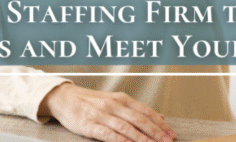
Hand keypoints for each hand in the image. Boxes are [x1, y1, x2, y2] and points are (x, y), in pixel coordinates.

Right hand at [40, 83, 175, 141]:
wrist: (64, 98)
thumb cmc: (91, 101)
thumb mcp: (115, 101)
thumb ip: (136, 110)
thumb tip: (160, 117)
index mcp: (121, 99)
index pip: (145, 111)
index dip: (159, 123)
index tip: (170, 133)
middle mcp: (113, 105)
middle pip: (138, 119)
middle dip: (155, 131)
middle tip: (168, 140)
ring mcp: (100, 115)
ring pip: (125, 126)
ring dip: (141, 137)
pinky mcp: (88, 125)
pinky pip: (106, 133)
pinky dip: (119, 139)